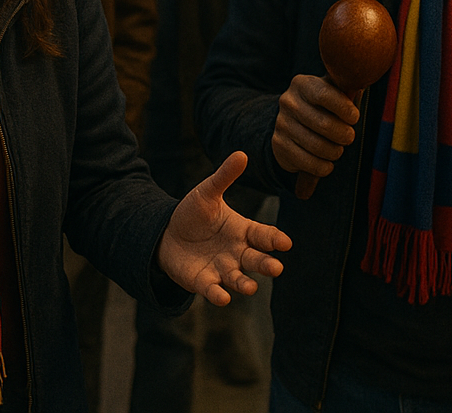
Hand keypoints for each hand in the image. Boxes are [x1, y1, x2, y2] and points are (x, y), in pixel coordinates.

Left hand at [156, 152, 292, 304]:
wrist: (167, 233)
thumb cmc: (194, 212)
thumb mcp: (208, 192)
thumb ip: (225, 176)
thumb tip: (242, 153)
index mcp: (243, 231)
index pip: (264, 235)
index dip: (275, 239)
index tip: (285, 243)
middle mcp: (238, 253)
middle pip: (257, 260)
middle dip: (266, 265)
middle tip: (276, 268)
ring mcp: (222, 269)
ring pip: (239, 279)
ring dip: (245, 284)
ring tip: (250, 287)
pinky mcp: (204, 282)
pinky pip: (214, 290)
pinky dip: (218, 294)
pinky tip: (222, 297)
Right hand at [272, 74, 358, 181]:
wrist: (292, 123)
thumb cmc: (323, 107)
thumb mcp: (333, 92)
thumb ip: (347, 91)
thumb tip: (361, 87)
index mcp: (302, 84)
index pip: (325, 95)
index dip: (345, 109)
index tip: (354, 117)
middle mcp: (288, 102)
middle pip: (324, 124)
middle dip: (344, 135)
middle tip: (348, 137)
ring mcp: (282, 124)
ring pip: (318, 147)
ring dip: (335, 152)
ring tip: (337, 149)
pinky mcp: (279, 145)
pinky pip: (310, 163)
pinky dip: (324, 167)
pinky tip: (326, 162)